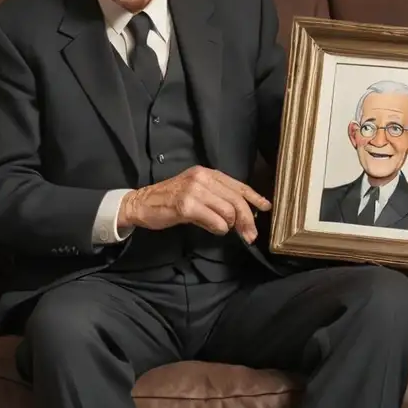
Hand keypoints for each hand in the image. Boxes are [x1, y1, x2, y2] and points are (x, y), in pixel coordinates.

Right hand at [118, 166, 270, 243]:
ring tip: (225, 230)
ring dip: (231, 226)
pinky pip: (215, 221)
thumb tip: (242, 213)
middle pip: (236, 200)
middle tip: (250, 235)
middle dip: (248, 219)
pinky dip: (219, 229)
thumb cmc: (170, 199)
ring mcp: (194, 191)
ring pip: (228, 211)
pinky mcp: (186, 205)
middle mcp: (202, 178)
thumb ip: (217, 197)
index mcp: (207, 173)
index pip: (238, 185)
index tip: (266, 208)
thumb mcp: (195, 190)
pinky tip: (214, 230)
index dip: (255, 197)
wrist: (141, 203)